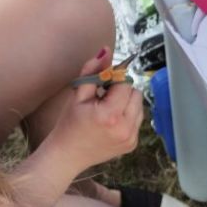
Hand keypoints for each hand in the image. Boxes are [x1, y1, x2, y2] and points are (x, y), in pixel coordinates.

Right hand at [41, 49, 142, 174]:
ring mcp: (130, 138)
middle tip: (103, 98)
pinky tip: (111, 121)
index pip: (124, 83)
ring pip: (139, 106)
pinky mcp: (132, 144)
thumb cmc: (69, 123)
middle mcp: (125, 128)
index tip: (102, 85)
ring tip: (107, 109)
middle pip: (135, 93)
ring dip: (126, 102)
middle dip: (121, 91)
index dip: (113, 80)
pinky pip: (137, 120)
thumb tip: (106, 51)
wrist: (67, 155)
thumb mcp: (78, 94)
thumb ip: (93, 70)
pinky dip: (127, 115)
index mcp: (110, 115)